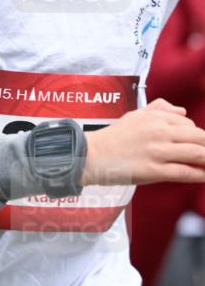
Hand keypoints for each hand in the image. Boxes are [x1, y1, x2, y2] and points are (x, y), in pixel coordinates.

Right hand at [81, 98, 204, 186]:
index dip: (197, 138)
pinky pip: (185, 172)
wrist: (91, 156)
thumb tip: (183, 112)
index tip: (197, 147)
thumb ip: (160, 108)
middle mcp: (159, 131)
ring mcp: (158, 151)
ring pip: (197, 154)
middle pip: (200, 138)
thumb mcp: (135, 116)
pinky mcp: (154, 170)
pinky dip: (200, 175)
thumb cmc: (112, 137)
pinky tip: (204, 176)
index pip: (190, 126)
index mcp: (156, 117)